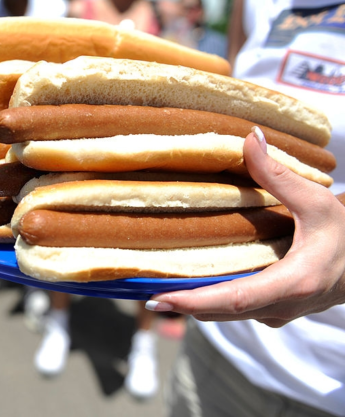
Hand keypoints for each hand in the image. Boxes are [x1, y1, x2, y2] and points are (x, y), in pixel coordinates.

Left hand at [147, 127, 344, 326]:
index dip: (194, 302)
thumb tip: (249, 137)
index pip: (234, 299)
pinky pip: (233, 311)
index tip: (159, 300)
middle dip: (181, 305)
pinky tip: (185, 286)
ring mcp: (277, 315)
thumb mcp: (316, 202)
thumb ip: (277, 174)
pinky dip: (207, 302)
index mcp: (294, 284)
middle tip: (138, 292)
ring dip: (191, 305)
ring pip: (224, 315)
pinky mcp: (272, 313)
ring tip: (152, 289)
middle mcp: (281, 308)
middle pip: (220, 312)